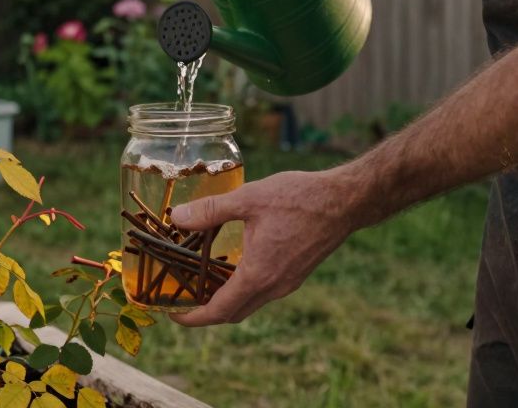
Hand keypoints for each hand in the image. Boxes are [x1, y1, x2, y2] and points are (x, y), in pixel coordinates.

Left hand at [167, 169, 356, 326]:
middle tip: (182, 298)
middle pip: (232, 313)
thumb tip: (177, 217)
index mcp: (258, 275)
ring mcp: (287, 283)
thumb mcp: (248, 198)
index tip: (172, 314)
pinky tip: (232, 265)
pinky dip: (242, 288)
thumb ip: (210, 210)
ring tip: (202, 282)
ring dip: (224, 300)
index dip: (192, 318)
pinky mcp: (295, 274)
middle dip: (205, 312)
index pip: (218, 311)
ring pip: (249, 303)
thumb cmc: (299, 198)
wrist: (345, 201)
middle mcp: (273, 287)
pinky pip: (263, 292)